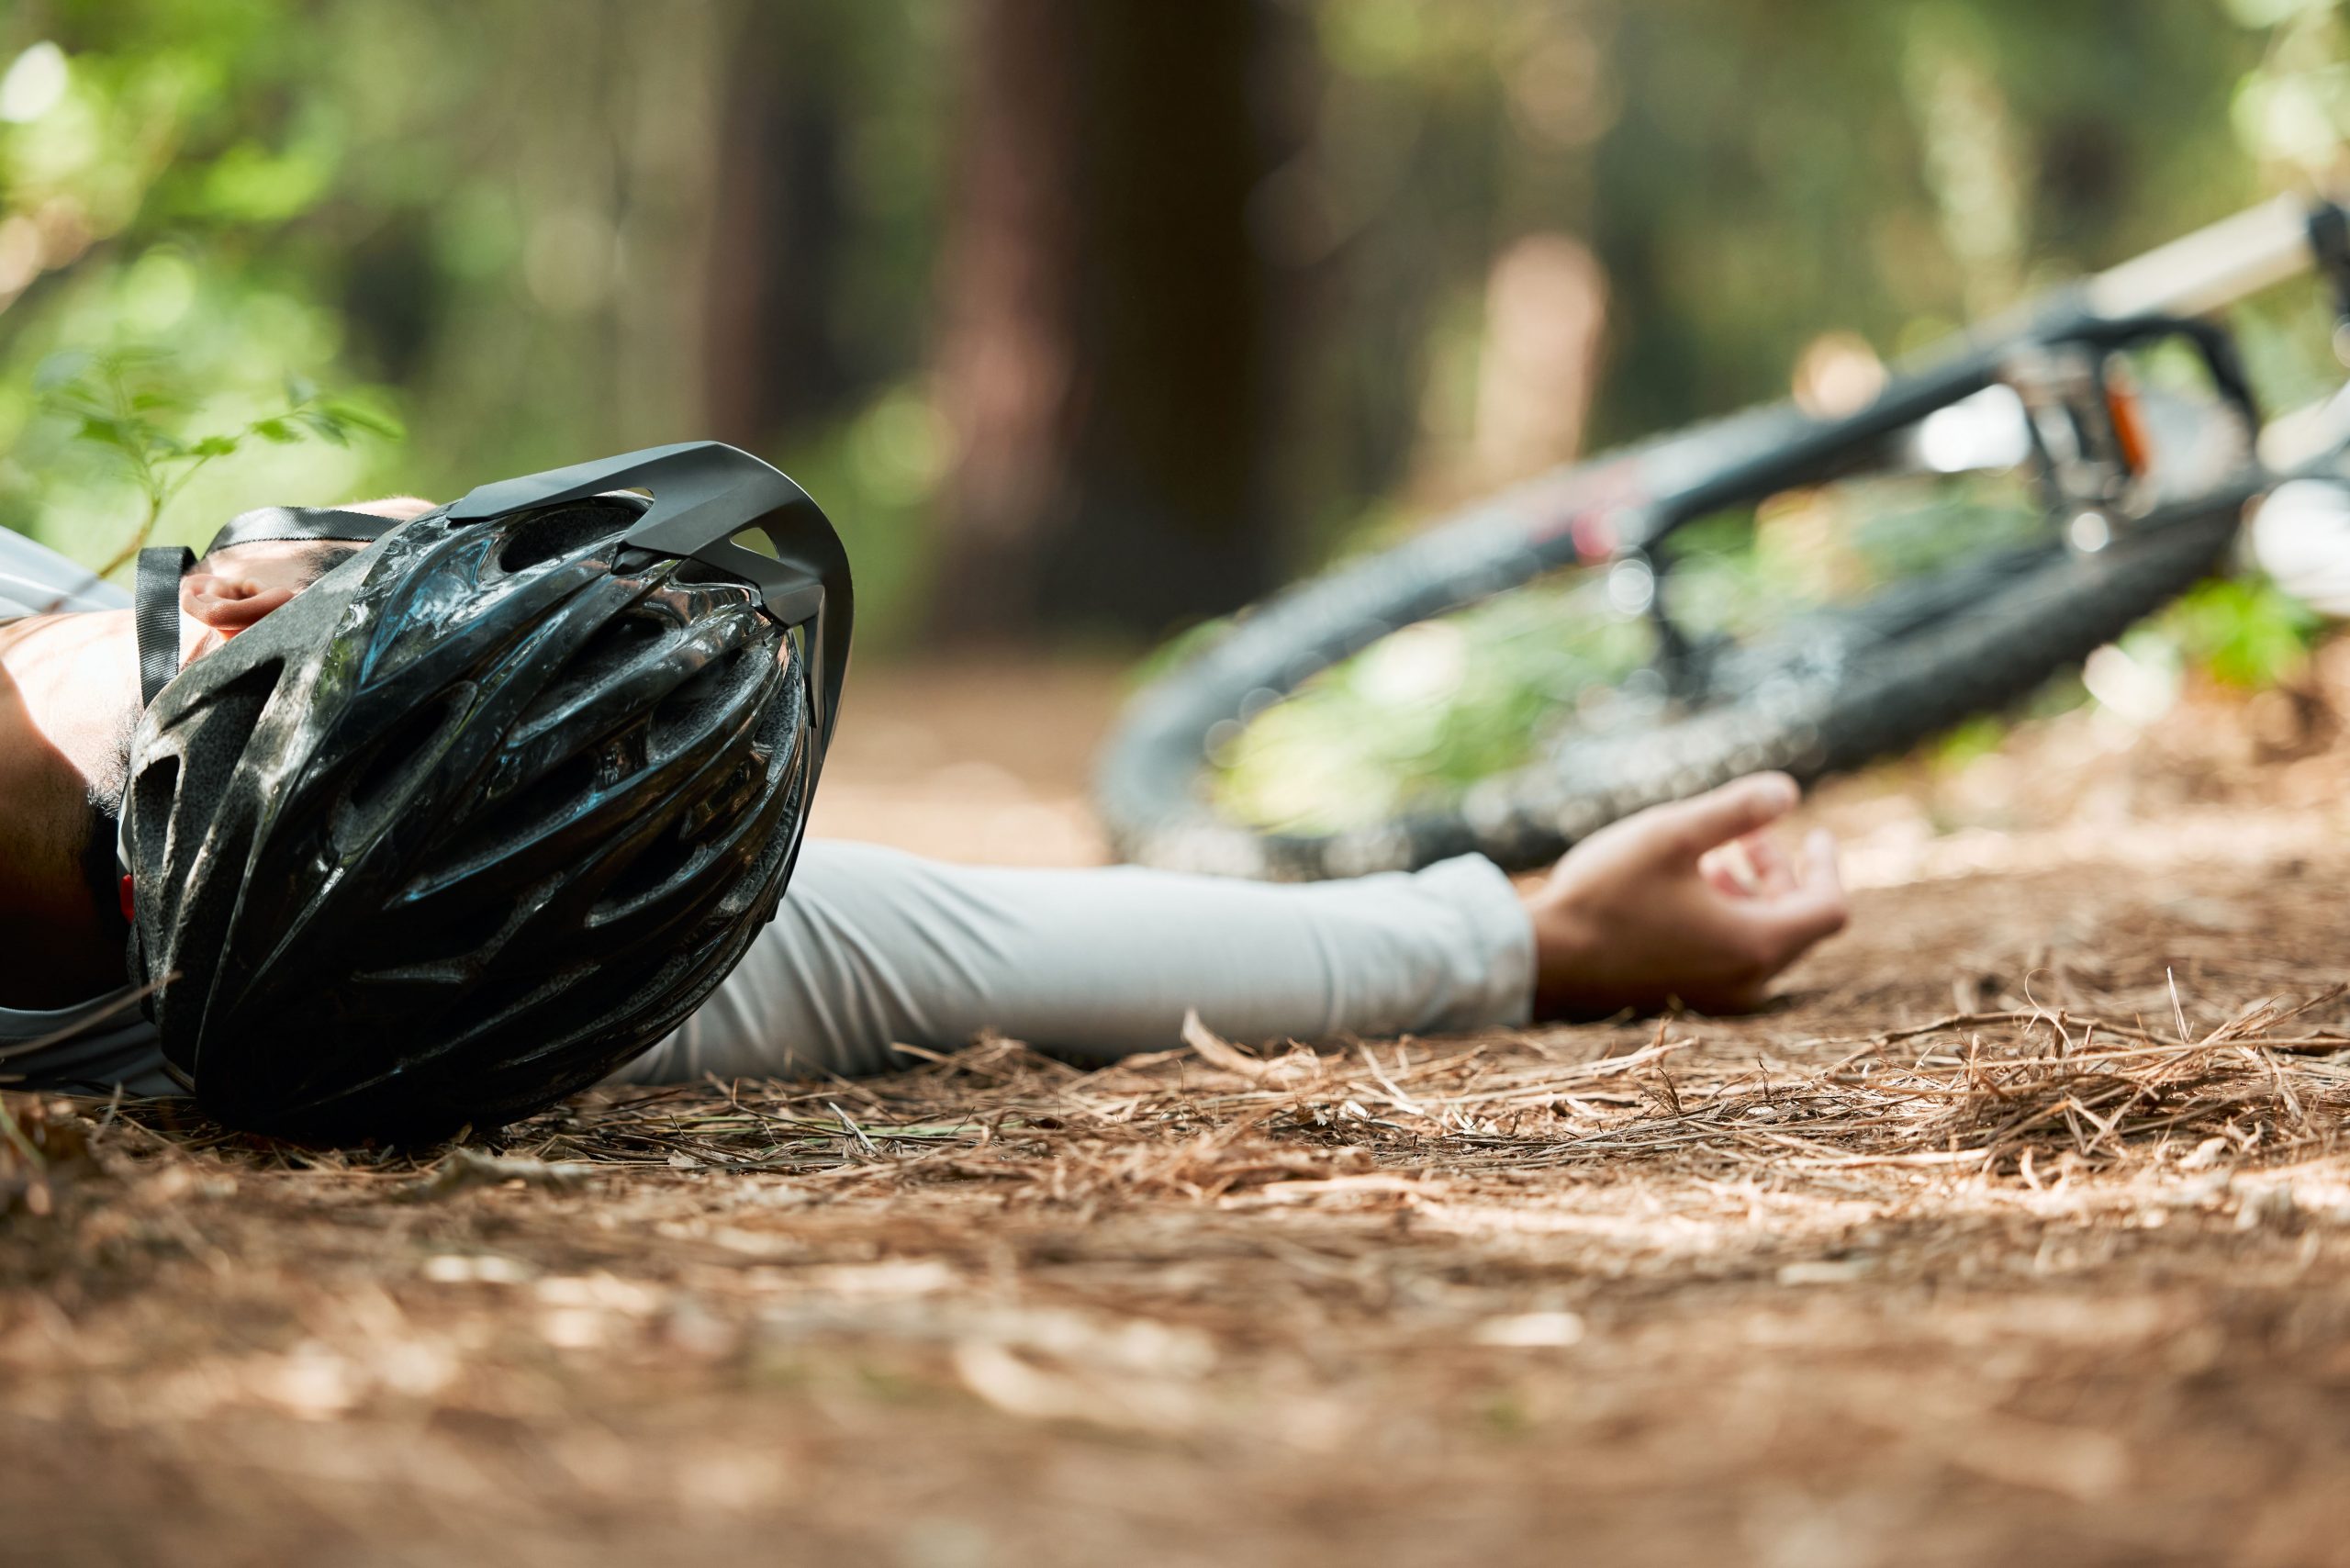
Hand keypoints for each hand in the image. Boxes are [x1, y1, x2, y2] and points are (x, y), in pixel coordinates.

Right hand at [1522, 772, 1846, 1018]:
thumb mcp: (1672, 834)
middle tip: (1745, 835)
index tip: (1814, 833)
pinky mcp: (1686, 1001)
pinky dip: (1728, 921)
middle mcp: (1747, 983)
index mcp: (1756, 944)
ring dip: (1752, 896)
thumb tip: (1787, 791)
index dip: (1827, 865)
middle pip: (1795, 923)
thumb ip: (1736, 810)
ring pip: (1762, 942)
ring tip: (1714, 859)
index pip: (1828, 907)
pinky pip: (1731, 959)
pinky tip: (1685, 893)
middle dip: (1780, 873)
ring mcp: (1717, 998)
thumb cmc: (1607, 894)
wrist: (1544, 961)